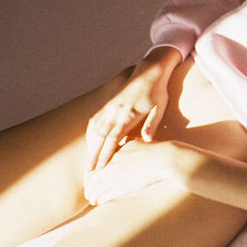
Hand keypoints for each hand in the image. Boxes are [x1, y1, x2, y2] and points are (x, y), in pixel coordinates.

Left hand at [83, 139, 176, 204]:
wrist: (164, 159)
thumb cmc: (154, 150)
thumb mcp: (136, 142)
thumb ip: (125, 144)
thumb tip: (124, 143)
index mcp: (112, 154)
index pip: (94, 165)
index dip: (90, 174)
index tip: (89, 180)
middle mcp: (110, 165)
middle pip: (91, 179)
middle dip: (89, 187)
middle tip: (88, 192)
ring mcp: (114, 177)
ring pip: (96, 189)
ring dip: (92, 195)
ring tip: (92, 200)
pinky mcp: (121, 187)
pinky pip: (104, 195)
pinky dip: (100, 199)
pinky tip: (99, 202)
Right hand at [85, 48, 180, 172]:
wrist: (149, 71)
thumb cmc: (157, 92)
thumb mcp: (160, 107)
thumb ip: (152, 124)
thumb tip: (147, 139)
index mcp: (127, 115)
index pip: (113, 139)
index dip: (105, 155)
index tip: (100, 169)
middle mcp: (114, 112)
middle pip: (98, 138)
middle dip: (92, 157)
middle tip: (88, 175)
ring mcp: (108, 108)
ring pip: (93, 131)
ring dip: (89, 149)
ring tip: (87, 166)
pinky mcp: (106, 106)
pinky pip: (94, 123)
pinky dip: (90, 136)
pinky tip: (90, 146)